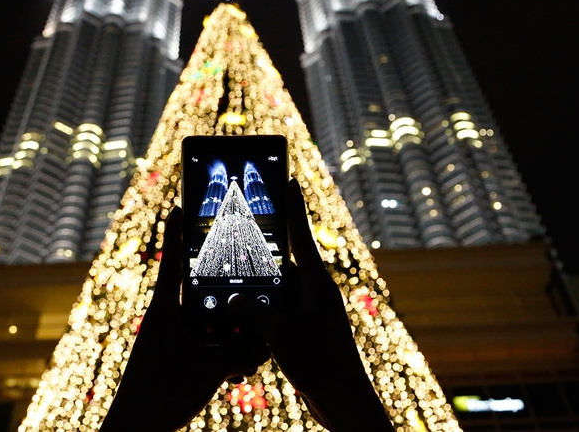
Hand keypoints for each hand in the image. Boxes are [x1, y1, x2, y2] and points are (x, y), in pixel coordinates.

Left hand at [99, 206, 268, 431]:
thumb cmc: (158, 395)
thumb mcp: (207, 370)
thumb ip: (240, 352)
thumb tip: (268, 342)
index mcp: (166, 310)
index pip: (173, 261)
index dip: (177, 232)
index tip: (180, 204)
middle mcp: (167, 321)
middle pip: (197, 291)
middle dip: (222, 289)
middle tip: (245, 273)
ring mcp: (170, 342)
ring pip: (205, 322)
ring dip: (228, 329)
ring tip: (252, 342)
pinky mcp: (175, 362)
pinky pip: (204, 346)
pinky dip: (223, 352)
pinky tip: (241, 369)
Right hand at [235, 179, 392, 431]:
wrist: (344, 400)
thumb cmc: (320, 364)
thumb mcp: (281, 335)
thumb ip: (256, 312)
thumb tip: (234, 297)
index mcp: (317, 284)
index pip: (301, 236)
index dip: (293, 206)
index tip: (289, 178)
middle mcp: (318, 292)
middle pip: (289, 258)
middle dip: (271, 242)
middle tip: (254, 218)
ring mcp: (315, 310)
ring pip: (283, 286)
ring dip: (264, 280)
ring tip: (241, 267)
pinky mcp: (309, 328)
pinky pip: (283, 307)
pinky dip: (266, 304)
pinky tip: (248, 309)